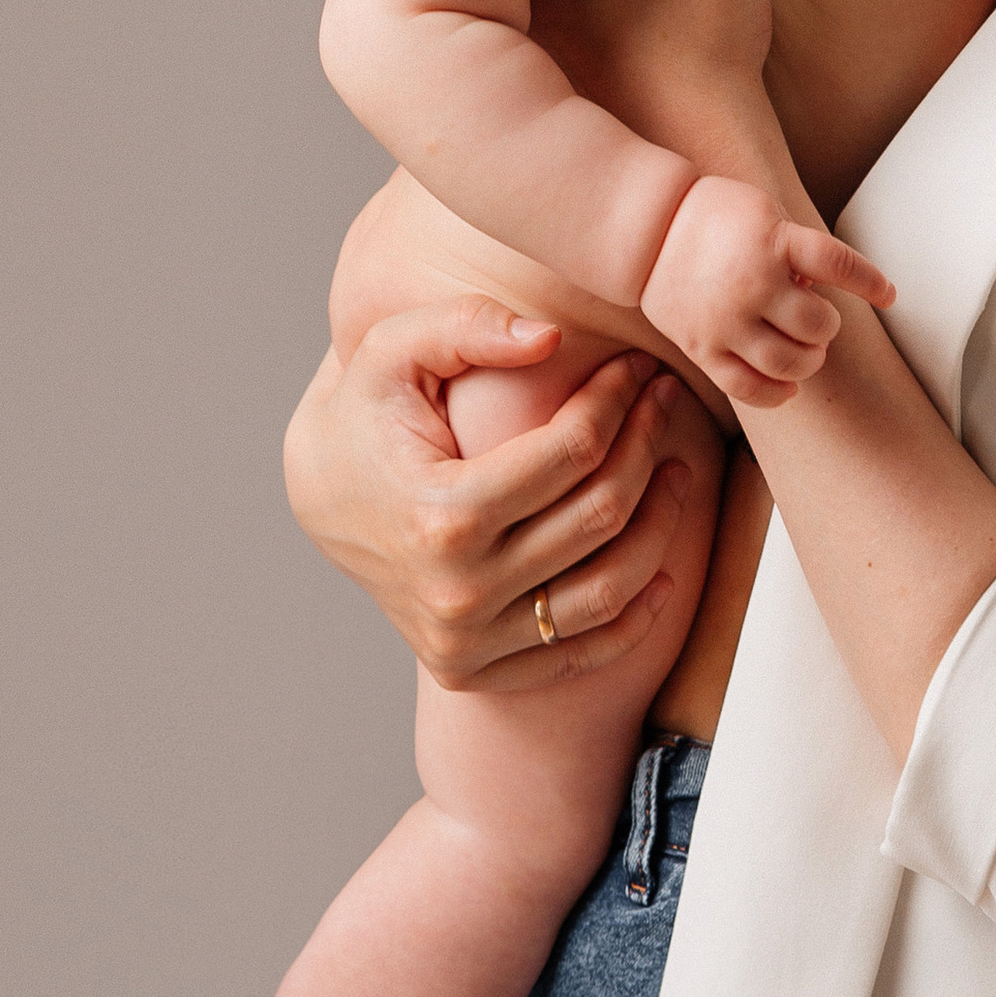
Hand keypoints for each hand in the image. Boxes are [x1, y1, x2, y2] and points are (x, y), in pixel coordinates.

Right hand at [282, 299, 713, 689]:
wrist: (318, 499)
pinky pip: (580, 653)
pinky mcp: (473, 670)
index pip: (571, 453)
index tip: (635, 368)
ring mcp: (466, 642)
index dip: (616, 402)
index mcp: (441, 515)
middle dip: (648, 445)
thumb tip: (551, 337)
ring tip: (677, 470)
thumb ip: (468, 326)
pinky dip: (635, 614)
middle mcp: (457, 593)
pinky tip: (665, 561)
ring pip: (608, 591)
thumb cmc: (365, 413)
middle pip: (600, 516)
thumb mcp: (394, 351)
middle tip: (666, 400)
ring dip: (662, 525)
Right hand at [642, 172, 894, 408]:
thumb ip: (795, 247)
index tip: (889, 294)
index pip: (839, 265)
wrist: (646, 229)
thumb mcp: (764, 212)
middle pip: (819, 325)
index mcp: (773, 242)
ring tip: (805, 350)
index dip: (870, 282)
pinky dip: (778, 393)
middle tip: (817, 321)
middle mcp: (752, 284)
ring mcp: (726, 321)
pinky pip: (749, 388)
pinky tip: (789, 386)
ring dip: (810, 359)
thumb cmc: (713, 215)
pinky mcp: (703, 348)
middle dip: (827, 325)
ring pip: (791, 362)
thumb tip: (817, 291)